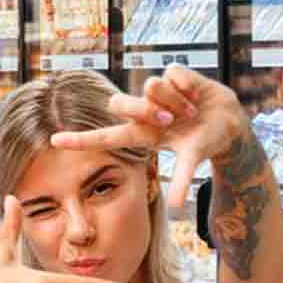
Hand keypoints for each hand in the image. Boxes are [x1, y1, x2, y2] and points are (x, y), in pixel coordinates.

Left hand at [50, 64, 247, 209]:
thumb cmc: (204, 142)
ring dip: (173, 99)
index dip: (80, 140)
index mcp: (141, 134)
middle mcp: (143, 112)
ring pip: (150, 86)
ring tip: (190, 109)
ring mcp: (156, 93)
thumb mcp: (192, 160)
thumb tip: (177, 208)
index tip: (54, 141)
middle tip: (169, 119)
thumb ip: (183, 180)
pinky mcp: (172, 75)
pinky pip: (172, 73)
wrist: (228, 122)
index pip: (104, 137)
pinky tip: (195, 93)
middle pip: (117, 103)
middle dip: (144, 110)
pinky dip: (188, 84)